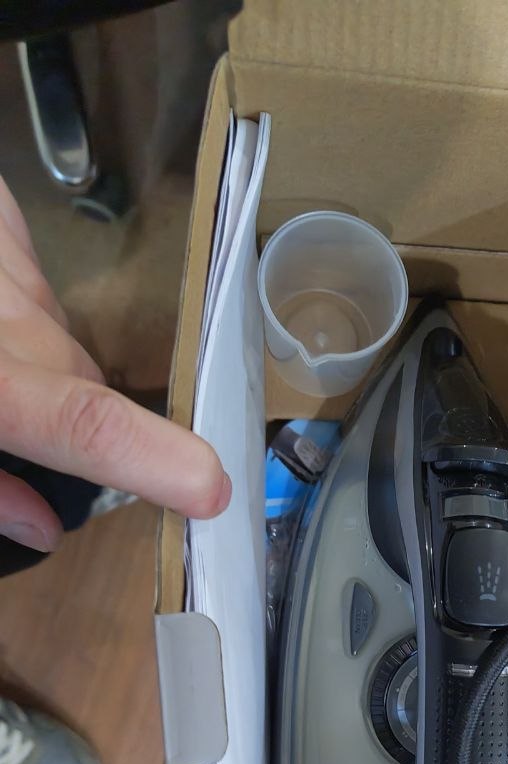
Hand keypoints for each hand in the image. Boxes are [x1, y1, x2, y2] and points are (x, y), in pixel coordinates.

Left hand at [0, 176, 229, 552]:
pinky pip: (34, 283)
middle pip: (81, 383)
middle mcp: (5, 317)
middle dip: (66, 415)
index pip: (80, 419)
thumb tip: (45, 525)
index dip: (149, 457)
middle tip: (16, 429)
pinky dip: (13, 308)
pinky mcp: (0, 220)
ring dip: (34, 359)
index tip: (211, 488)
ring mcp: (5, 262)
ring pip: (59, 335)